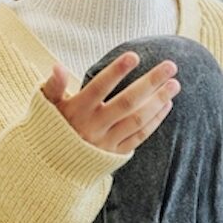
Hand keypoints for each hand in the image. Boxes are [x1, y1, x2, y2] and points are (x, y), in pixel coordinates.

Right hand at [41, 52, 180, 154]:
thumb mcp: (47, 106)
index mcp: (77, 110)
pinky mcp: (115, 154)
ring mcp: (106, 142)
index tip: (135, 55)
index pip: (99, 88)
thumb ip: (53, 85)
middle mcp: (93, 126)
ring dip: (158, 100)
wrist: (53, 167)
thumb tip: (56, 65)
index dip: (116, 72)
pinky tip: (167, 104)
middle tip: (171, 65)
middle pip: (127, 102)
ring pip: (137, 119)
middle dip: (150, 82)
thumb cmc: (52, 126)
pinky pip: (139, 136)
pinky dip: (154, 120)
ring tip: (175, 83)